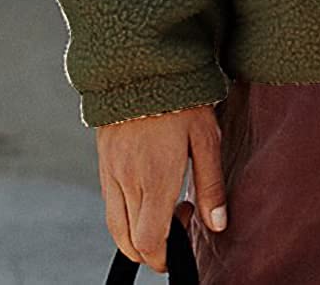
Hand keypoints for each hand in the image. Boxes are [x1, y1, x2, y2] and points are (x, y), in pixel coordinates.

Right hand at [97, 102, 227, 273]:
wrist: (141, 62)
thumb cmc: (180, 96)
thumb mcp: (206, 136)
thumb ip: (211, 184)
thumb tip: (217, 224)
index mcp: (153, 179)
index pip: (149, 242)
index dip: (165, 257)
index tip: (182, 245)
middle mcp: (126, 181)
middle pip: (130, 242)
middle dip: (153, 248)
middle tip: (181, 218)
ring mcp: (110, 172)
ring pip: (115, 225)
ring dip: (137, 233)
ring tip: (166, 204)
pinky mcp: (103, 161)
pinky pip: (109, 202)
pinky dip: (125, 213)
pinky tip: (148, 189)